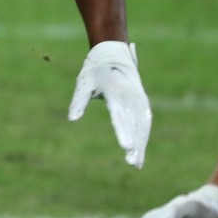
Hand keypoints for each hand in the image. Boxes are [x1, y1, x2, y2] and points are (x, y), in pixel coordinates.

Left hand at [68, 41, 150, 167]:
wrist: (113, 52)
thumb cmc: (94, 70)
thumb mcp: (83, 83)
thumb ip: (78, 101)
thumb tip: (72, 119)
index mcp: (116, 92)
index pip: (120, 115)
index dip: (123, 132)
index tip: (126, 147)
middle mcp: (131, 96)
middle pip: (135, 124)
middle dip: (135, 144)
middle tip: (132, 163)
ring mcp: (139, 99)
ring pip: (142, 125)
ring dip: (141, 144)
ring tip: (136, 164)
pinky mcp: (142, 101)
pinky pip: (145, 121)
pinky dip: (144, 137)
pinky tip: (140, 152)